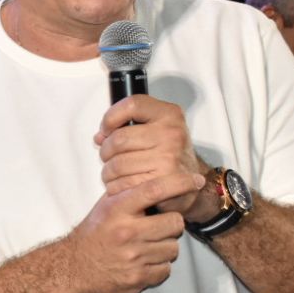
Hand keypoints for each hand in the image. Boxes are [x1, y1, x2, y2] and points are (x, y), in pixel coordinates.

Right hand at [66, 170, 203, 292]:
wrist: (73, 265)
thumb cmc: (95, 231)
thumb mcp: (107, 205)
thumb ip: (132, 193)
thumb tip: (165, 179)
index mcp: (118, 208)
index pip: (156, 189)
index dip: (180, 183)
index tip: (197, 180)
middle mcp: (127, 232)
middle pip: (175, 223)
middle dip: (170, 224)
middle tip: (157, 226)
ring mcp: (133, 257)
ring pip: (173, 248)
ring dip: (165, 246)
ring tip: (147, 245)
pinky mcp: (137, 278)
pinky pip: (165, 269)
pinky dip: (158, 266)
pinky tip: (143, 261)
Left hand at [95, 96, 213, 219]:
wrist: (193, 185)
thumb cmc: (168, 155)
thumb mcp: (155, 130)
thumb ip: (127, 127)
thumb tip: (100, 137)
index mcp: (169, 114)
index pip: (131, 105)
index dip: (110, 118)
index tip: (106, 130)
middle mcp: (171, 133)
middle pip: (118, 139)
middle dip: (105, 151)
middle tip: (108, 158)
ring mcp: (169, 157)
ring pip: (117, 164)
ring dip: (108, 173)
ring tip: (113, 174)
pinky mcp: (164, 182)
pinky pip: (125, 184)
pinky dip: (116, 187)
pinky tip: (121, 186)